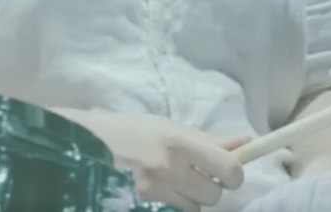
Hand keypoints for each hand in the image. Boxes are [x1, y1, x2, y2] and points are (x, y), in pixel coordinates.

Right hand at [69, 111, 246, 211]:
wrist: (85, 145)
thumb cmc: (130, 131)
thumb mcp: (169, 127)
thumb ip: (209, 139)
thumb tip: (245, 142)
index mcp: (178, 141)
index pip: (228, 169)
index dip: (234, 174)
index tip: (228, 171)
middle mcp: (168, 168)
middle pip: (213, 195)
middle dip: (209, 187)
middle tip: (195, 175)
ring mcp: (152, 192)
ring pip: (195, 209)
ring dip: (191, 199)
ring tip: (173, 183)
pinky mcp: (141, 205)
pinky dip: (174, 206)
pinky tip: (160, 193)